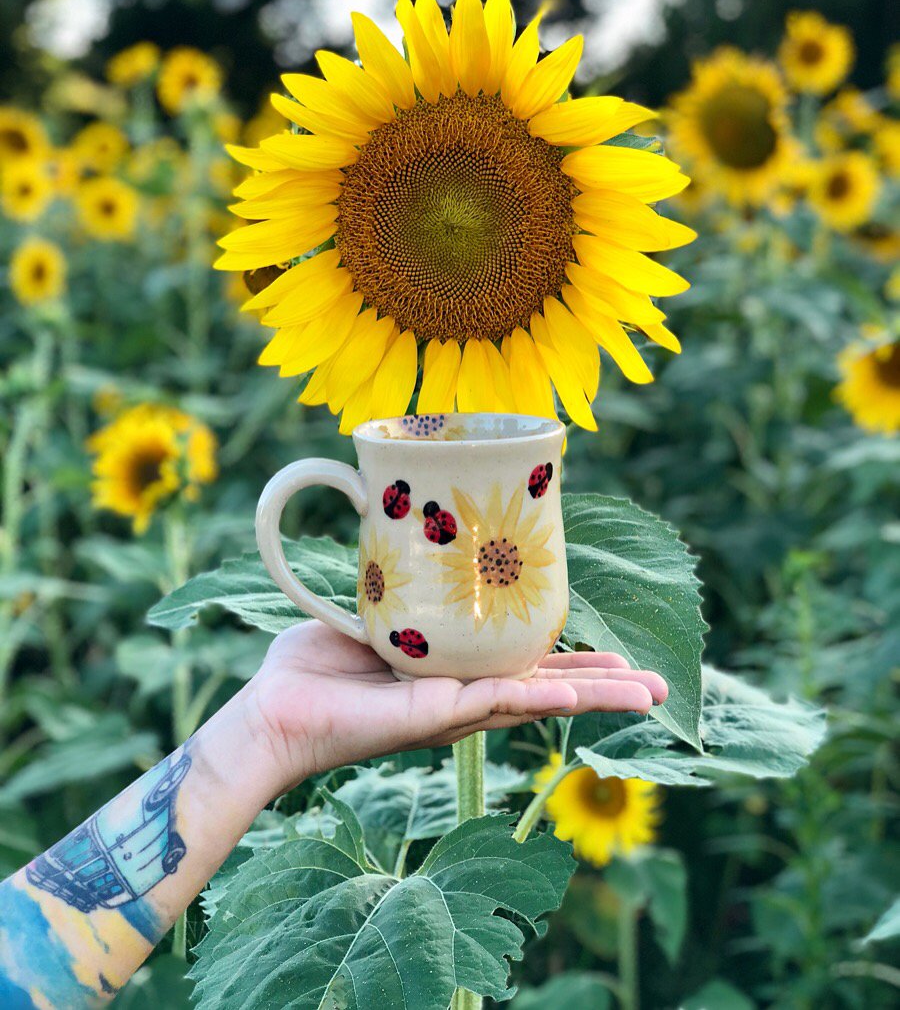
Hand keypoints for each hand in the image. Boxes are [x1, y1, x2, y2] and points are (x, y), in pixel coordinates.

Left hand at [238, 621, 667, 796]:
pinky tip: (579, 696)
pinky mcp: (433, 714)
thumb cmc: (311, 667)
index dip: (571, 661)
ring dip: (595, 695)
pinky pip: (497, 701)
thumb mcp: (368, 612)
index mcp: (454, 672)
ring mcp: (453, 708)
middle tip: (658, 684)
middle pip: (546, 687)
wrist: (272, 711)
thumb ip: (396, 583)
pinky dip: (540, 699)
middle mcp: (463, 695)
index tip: (613, 653)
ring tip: (650, 694)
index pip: (525, 665)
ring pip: (537, 698)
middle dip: (603, 685)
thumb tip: (403, 528)